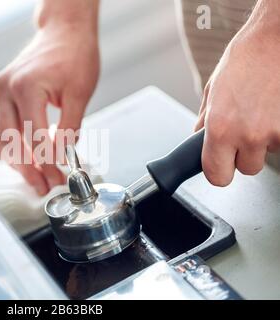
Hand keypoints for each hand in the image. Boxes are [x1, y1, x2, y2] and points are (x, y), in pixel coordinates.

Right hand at [0, 21, 98, 194]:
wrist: (62, 34)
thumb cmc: (73, 55)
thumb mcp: (80, 93)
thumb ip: (69, 128)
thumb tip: (61, 156)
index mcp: (26, 87)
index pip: (34, 138)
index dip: (46, 162)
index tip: (57, 175)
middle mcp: (5, 90)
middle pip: (11, 143)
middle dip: (29, 169)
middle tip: (45, 184)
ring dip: (14, 162)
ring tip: (33, 176)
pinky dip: (6, 147)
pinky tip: (22, 158)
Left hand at [195, 0, 279, 185]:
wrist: (276, 39)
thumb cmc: (245, 59)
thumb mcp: (213, 90)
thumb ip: (204, 121)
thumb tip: (197, 139)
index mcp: (220, 129)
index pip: (216, 176)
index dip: (218, 171)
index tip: (219, 165)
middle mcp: (247, 136)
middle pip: (245, 169)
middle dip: (242, 155)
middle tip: (242, 131)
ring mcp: (274, 133)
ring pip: (266, 155)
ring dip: (262, 142)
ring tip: (260, 112)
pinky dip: (278, 131)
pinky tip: (273, 110)